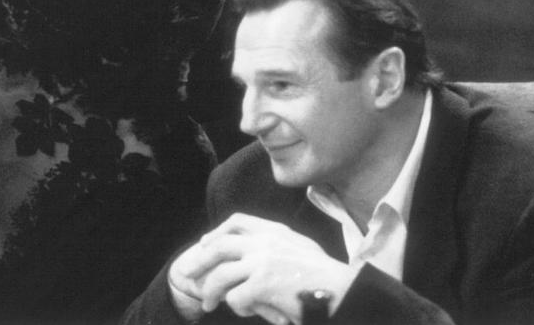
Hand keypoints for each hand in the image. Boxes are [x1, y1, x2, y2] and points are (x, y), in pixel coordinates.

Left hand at [172, 213, 357, 324]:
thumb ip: (279, 246)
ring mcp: (262, 262)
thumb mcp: (302, 249)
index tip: (205, 244)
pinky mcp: (262, 284)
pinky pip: (235, 297)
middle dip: (200, 261)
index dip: (217, 233)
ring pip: (220, 275)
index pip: (238, 221)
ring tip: (208, 304)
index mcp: (276, 231)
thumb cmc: (327, 278)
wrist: (343, 291)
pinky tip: (245, 311)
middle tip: (189, 275)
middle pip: (219, 246)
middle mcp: (266, 242)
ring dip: (210, 292)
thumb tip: (253, 254)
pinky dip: (236, 307)